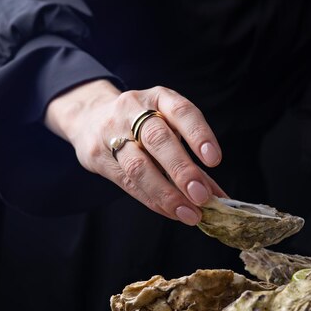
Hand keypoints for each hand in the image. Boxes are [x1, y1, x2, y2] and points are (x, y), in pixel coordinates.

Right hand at [45, 79, 224, 223]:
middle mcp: (133, 110)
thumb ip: (194, 160)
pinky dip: (152, 200)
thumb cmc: (142, 126)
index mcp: (158, 98)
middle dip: (182, 170)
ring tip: (189, 213)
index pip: (181, 111)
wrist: (89, 118)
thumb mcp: (169, 128)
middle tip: (202, 196)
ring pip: (138, 165)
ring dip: (166, 193)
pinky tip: (170, 211)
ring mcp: (111, 131)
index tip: (214, 160)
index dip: (198, 134)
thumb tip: (221, 196)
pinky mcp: (98, 155)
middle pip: (157, 139)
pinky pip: (127, 182)